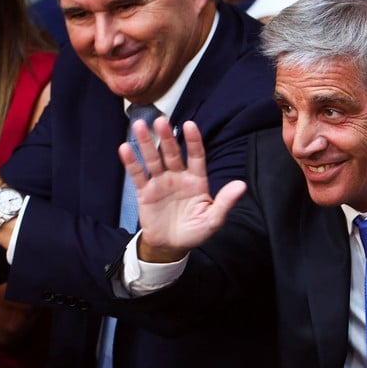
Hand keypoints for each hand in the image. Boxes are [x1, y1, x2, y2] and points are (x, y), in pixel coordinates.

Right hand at [120, 118, 245, 261]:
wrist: (171, 246)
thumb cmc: (195, 231)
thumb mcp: (213, 220)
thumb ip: (225, 202)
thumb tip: (241, 185)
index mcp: (196, 180)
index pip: (196, 156)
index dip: (193, 141)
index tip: (190, 125)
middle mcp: (178, 177)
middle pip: (172, 153)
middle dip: (166, 137)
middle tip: (160, 120)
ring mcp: (161, 182)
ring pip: (153, 159)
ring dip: (146, 143)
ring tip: (140, 126)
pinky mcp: (146, 192)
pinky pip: (138, 175)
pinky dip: (131, 162)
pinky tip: (125, 148)